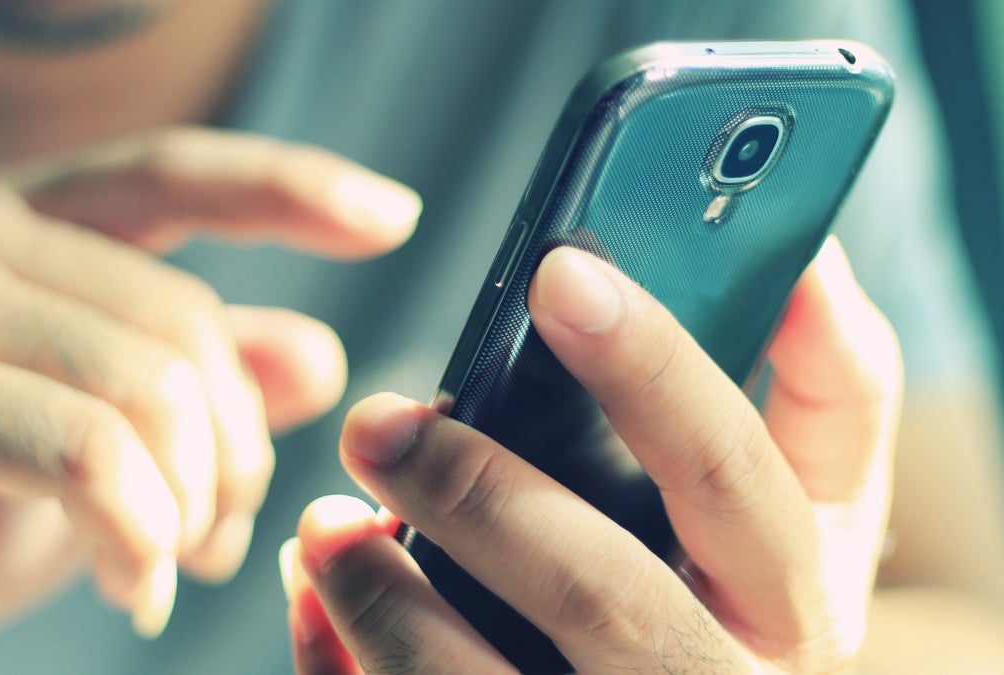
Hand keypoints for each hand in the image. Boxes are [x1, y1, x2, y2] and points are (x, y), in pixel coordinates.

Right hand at [0, 129, 419, 673]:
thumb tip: (320, 356)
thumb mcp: (117, 438)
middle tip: (226, 533)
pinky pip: (88, 450)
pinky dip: (134, 531)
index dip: (292, 187)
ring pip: (150, 384)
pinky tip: (129, 583)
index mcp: (26, 225)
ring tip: (173, 561)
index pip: (180, 175)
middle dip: (235, 445)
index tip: (393, 216)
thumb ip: (209, 383)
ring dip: (190, 499)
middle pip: (186, 316)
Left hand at [281, 240, 901, 673]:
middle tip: (381, 422)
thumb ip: (821, 401)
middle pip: (600, 590)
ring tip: (326, 525)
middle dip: (481, 494)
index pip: (741, 471)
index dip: (659, 366)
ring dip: (388, 599)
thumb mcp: (803, 522)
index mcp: (795, 595)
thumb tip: (808, 265)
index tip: (561, 272)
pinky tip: (317, 603)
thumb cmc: (742, 615)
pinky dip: (347, 664)